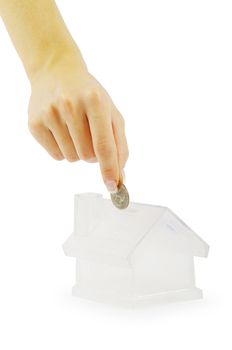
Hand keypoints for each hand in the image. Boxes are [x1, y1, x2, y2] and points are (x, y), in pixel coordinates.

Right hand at [28, 54, 128, 191]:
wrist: (56, 72)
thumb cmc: (89, 96)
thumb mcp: (110, 112)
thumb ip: (119, 144)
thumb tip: (119, 176)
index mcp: (95, 101)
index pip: (104, 145)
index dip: (109, 168)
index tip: (113, 186)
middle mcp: (70, 106)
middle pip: (87, 156)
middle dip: (93, 154)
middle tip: (89, 135)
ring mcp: (49, 114)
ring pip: (71, 158)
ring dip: (78, 151)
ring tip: (74, 129)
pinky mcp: (34, 123)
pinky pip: (56, 156)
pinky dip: (63, 150)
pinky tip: (62, 131)